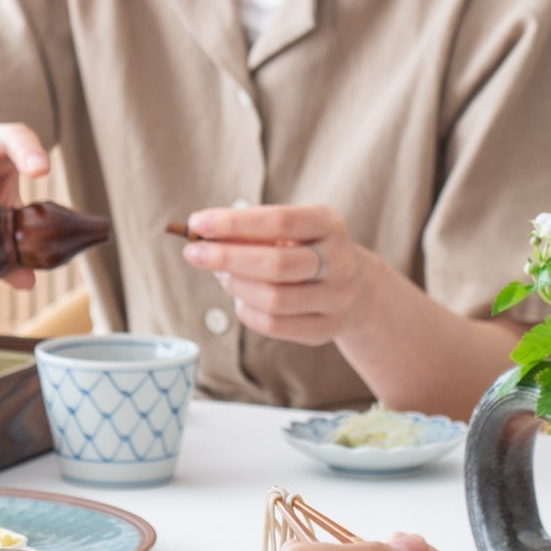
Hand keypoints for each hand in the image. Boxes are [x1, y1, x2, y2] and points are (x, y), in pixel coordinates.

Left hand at [180, 205, 379, 346]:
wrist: (357, 287)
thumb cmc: (306, 250)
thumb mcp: (289, 230)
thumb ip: (253, 232)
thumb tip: (204, 238)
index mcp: (329, 225)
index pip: (279, 221)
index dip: (234, 223)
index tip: (197, 223)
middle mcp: (340, 261)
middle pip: (275, 264)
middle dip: (226, 258)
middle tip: (193, 253)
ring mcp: (337, 299)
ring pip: (274, 299)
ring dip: (236, 286)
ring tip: (221, 276)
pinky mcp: (327, 329)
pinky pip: (275, 326)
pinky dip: (247, 311)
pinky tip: (240, 299)